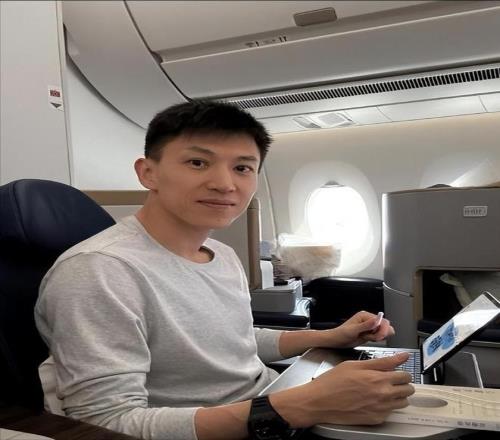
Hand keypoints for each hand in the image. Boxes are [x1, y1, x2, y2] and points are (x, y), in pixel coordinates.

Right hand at [270, 352, 414, 427]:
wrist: (319, 402)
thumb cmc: (332, 382)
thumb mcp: (354, 364)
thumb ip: (381, 361)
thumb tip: (402, 356)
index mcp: (378, 378)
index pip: (404, 374)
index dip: (402, 370)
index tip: (399, 369)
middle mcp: (382, 394)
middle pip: (408, 389)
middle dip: (402, 383)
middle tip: (390, 379)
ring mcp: (380, 409)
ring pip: (403, 402)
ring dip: (398, 395)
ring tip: (383, 390)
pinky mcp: (376, 419)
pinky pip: (391, 412)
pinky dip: (387, 406)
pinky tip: (374, 400)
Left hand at [320, 311, 394, 347]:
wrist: (336, 341)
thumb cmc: (341, 334)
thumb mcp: (353, 330)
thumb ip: (366, 325)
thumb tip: (377, 320)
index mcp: (365, 316)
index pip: (382, 321)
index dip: (382, 330)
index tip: (378, 337)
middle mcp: (369, 320)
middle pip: (386, 325)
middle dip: (381, 334)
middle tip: (371, 338)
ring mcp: (370, 327)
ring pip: (384, 331)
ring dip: (378, 336)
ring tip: (368, 338)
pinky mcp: (370, 333)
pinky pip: (380, 336)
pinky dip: (377, 339)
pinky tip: (368, 339)